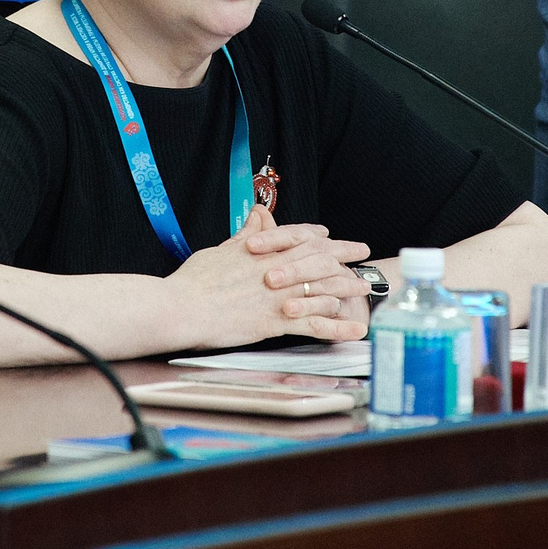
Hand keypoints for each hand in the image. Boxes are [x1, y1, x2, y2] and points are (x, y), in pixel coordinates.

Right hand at [164, 215, 370, 348]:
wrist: (181, 306)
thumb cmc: (193, 281)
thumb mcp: (220, 251)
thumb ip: (243, 236)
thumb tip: (258, 217)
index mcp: (261, 252)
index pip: (297, 238)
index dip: (317, 236)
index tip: (330, 236)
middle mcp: (276, 270)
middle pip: (318, 258)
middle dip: (343, 254)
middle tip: (362, 252)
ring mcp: (279, 295)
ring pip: (322, 288)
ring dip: (347, 288)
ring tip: (366, 288)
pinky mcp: (276, 321)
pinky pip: (315, 325)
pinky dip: (338, 329)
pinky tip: (355, 331)